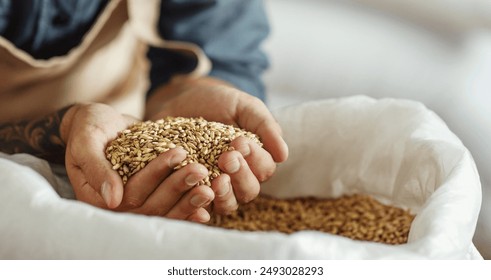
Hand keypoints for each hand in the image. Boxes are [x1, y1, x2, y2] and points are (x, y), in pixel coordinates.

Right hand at [60, 103, 214, 222]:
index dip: (156, 174)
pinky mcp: (153, 197)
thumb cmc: (88, 129)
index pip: (132, 191)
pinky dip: (191, 206)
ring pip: (166, 209)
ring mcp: (138, 204)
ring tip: (211, 187)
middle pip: (152, 205)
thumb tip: (113, 200)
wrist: (99, 126)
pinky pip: (172, 206)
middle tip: (201, 170)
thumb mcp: (86, 142)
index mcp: (99, 197)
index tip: (179, 154)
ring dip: (189, 200)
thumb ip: (97, 169)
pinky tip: (211, 200)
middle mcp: (120, 206)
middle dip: (178, 187)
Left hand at [146, 76, 288, 213]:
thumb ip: (265, 126)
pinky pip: (198, 207)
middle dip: (241, 175)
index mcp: (255, 159)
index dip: (255, 159)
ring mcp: (215, 187)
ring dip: (225, 195)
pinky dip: (199, 207)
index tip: (240, 142)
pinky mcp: (191, 191)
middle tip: (227, 158)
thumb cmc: (219, 102)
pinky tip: (196, 194)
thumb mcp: (245, 107)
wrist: (182, 100)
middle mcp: (238, 177)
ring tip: (217, 180)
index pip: (264, 168)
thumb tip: (283, 155)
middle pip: (249, 190)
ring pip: (228, 204)